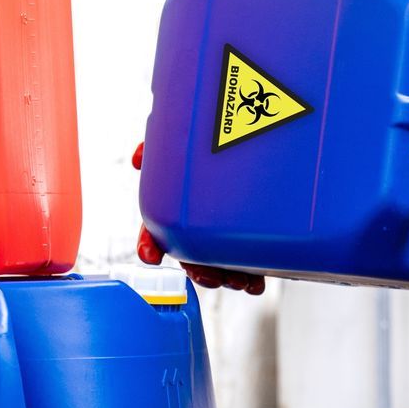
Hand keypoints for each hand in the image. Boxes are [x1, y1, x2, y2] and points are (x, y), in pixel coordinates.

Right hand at [132, 143, 266, 294]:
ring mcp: (229, 224)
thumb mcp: (188, 131)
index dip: (150, 243)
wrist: (270, 125)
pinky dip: (252, 276)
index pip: (158, 225)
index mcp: (182, 198)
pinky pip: (252, 259)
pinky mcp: (258, 230)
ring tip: (237, 280)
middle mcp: (202, 215)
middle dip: (196, 268)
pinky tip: (255, 282)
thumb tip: (138, 159)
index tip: (150, 257)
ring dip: (224, 276)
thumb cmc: (217, 131)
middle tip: (206, 275)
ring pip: (219, 261)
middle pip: (190, 251)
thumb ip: (161, 142)